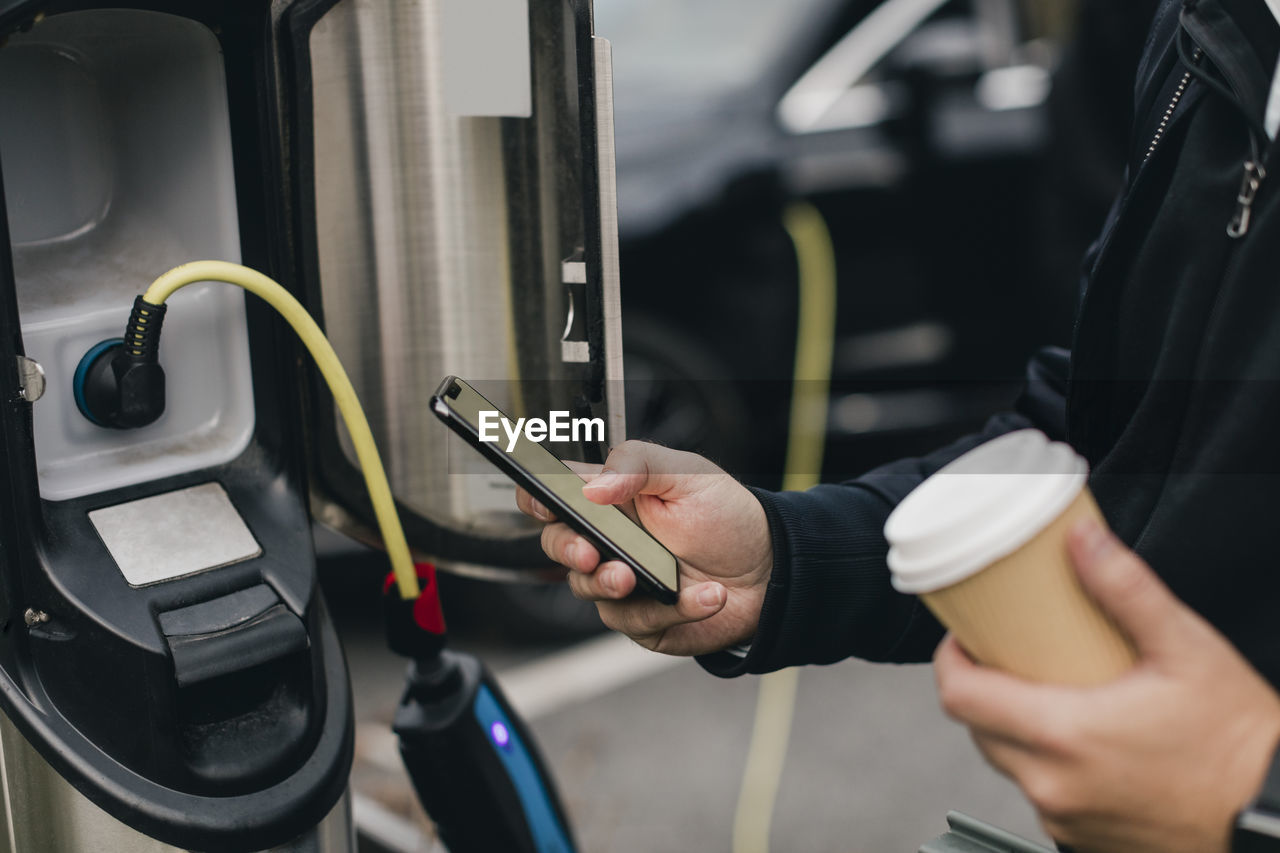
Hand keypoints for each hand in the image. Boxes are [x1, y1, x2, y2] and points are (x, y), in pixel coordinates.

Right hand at [515, 441, 771, 655]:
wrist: (768, 570)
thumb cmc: (726, 517)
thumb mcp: (688, 473)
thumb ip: (638, 464)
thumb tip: (594, 486)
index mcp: (610, 498)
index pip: (553, 494)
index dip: (536, 498)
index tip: (544, 504)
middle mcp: (607, 541)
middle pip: (557, 545)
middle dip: (569, 550)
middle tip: (592, 552)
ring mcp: (619, 582)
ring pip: (587, 588)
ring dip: (613, 584)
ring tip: (641, 577)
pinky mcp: (640, 619)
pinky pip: (636, 620)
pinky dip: (673, 609)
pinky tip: (706, 594)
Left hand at [933, 518, 1279, 852]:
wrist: (1279, 814)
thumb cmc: (1241, 745)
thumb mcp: (1185, 649)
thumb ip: (1126, 589)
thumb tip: (1084, 542)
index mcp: (1064, 736)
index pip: (959, 696)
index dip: (950, 660)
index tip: (964, 637)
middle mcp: (1054, 784)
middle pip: (976, 727)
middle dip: (983, 687)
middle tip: (1009, 655)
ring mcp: (1066, 818)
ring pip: (1007, 762)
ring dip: (1013, 726)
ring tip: (1049, 690)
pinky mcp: (1084, 838)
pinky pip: (1042, 792)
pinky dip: (1046, 762)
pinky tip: (1079, 737)